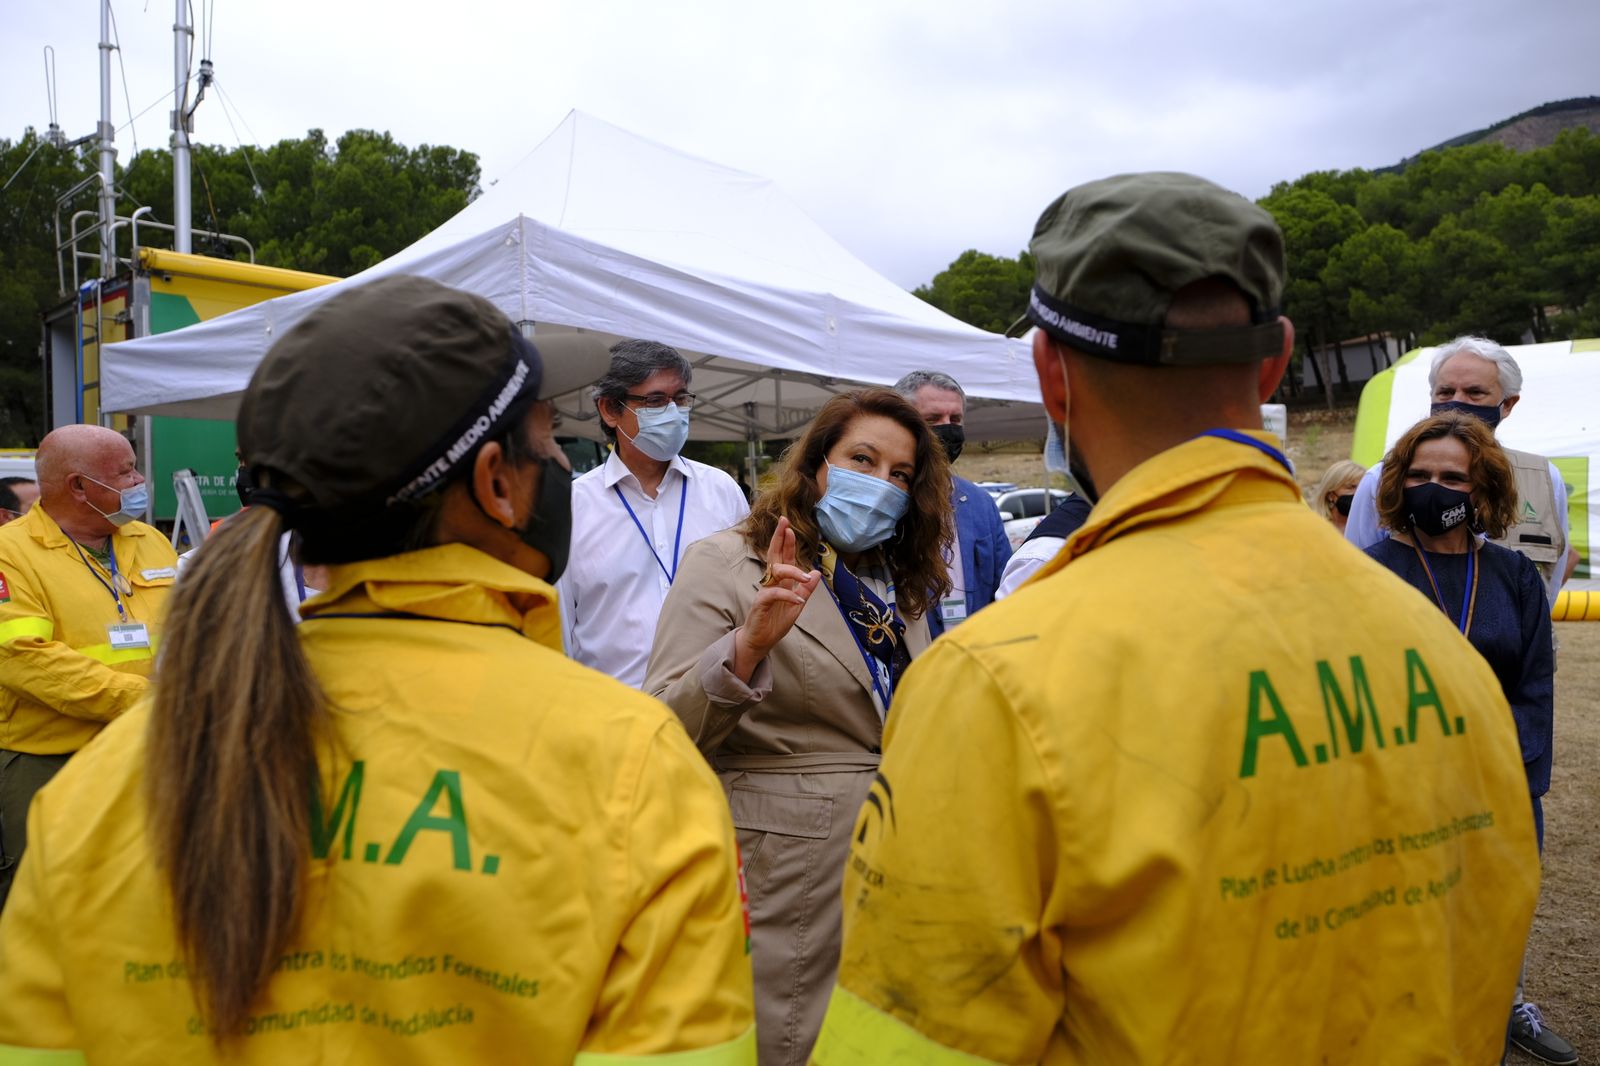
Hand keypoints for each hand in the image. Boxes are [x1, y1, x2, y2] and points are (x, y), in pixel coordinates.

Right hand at [734, 517, 820, 677]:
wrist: (759, 641)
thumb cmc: (774, 623)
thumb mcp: (797, 606)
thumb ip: (805, 590)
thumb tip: (816, 573)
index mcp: (780, 581)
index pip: (783, 558)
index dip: (786, 542)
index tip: (790, 527)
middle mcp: (771, 582)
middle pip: (774, 556)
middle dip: (779, 538)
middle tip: (784, 522)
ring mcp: (764, 591)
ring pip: (776, 571)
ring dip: (792, 571)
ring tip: (805, 577)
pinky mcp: (761, 603)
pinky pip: (773, 593)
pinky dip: (787, 594)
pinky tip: (798, 599)